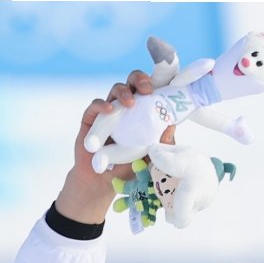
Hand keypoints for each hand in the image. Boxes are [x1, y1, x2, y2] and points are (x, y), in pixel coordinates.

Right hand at [55, 71, 176, 224]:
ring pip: (116, 90)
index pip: (150, 90)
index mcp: (143, 112)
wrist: (103, 183)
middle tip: (146, 90)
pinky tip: (109, 110)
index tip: (164, 84)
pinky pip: (95, 106)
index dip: (156, 81)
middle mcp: (127, 108)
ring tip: (130, 103)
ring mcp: (109, 112)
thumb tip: (172, 126)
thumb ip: (162, 144)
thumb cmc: (130, 168)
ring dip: (124, 92)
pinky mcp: (92, 119)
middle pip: (133, 83)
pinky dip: (102, 105)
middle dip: (140, 80)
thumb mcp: (151, 158)